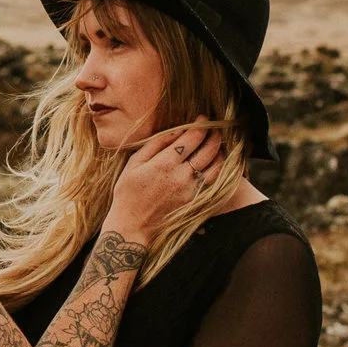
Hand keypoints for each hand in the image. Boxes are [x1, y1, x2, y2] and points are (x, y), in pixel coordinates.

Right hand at [102, 124, 225, 244]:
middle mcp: (181, 176)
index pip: (191, 138)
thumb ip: (155, 144)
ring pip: (215, 165)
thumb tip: (176, 130)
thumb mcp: (134, 164)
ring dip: (219, 151)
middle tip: (214, 129)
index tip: (202, 119)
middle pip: (208, 150)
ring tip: (217, 144)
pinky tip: (214, 162)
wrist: (133, 226)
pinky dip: (217, 168)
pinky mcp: (194, 201)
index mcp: (164, 164)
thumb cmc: (128, 194)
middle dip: (214, 135)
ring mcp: (190, 190)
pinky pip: (212, 181)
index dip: (200, 126)